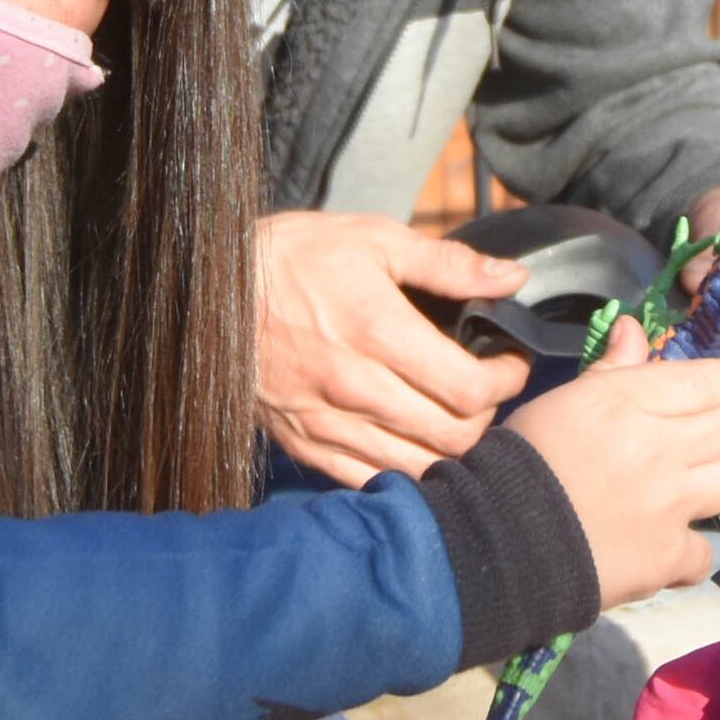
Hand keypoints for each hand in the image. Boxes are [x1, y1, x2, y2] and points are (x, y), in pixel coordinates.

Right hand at [253, 210, 530, 484]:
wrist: (207, 290)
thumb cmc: (292, 257)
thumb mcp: (371, 238)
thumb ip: (447, 263)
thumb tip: (511, 277)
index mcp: (378, 332)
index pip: (469, 388)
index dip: (506, 380)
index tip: (510, 362)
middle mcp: (355, 387)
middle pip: (453, 436)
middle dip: (487, 414)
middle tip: (487, 388)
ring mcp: (326, 423)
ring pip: (417, 467)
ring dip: (451, 449)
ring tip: (455, 416)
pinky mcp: (303, 444)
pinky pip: (369, 480)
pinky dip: (404, 472)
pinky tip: (413, 441)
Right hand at [502, 312, 719, 605]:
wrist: (497, 540)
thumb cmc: (523, 460)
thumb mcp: (562, 401)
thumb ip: (609, 368)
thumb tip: (634, 328)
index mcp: (629, 402)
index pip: (712, 379)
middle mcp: (661, 447)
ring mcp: (670, 504)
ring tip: (705, 484)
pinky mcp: (667, 556)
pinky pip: (707, 550)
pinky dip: (691, 550)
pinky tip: (670, 545)